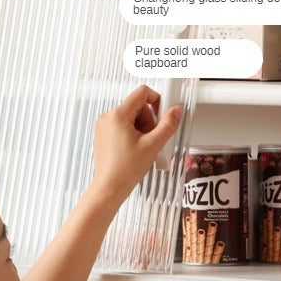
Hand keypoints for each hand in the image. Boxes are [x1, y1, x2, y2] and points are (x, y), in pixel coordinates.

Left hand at [91, 85, 182, 200]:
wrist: (109, 188)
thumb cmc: (124, 170)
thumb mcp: (153, 145)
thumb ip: (168, 125)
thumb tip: (175, 111)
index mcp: (118, 115)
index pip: (142, 93)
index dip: (157, 100)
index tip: (164, 111)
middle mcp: (108, 118)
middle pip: (138, 106)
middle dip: (149, 120)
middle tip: (152, 137)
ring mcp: (105, 127)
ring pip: (132, 117)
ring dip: (142, 128)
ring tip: (143, 146)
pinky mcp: (105, 135)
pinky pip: (124, 126)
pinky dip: (134, 134)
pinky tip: (136, 149)